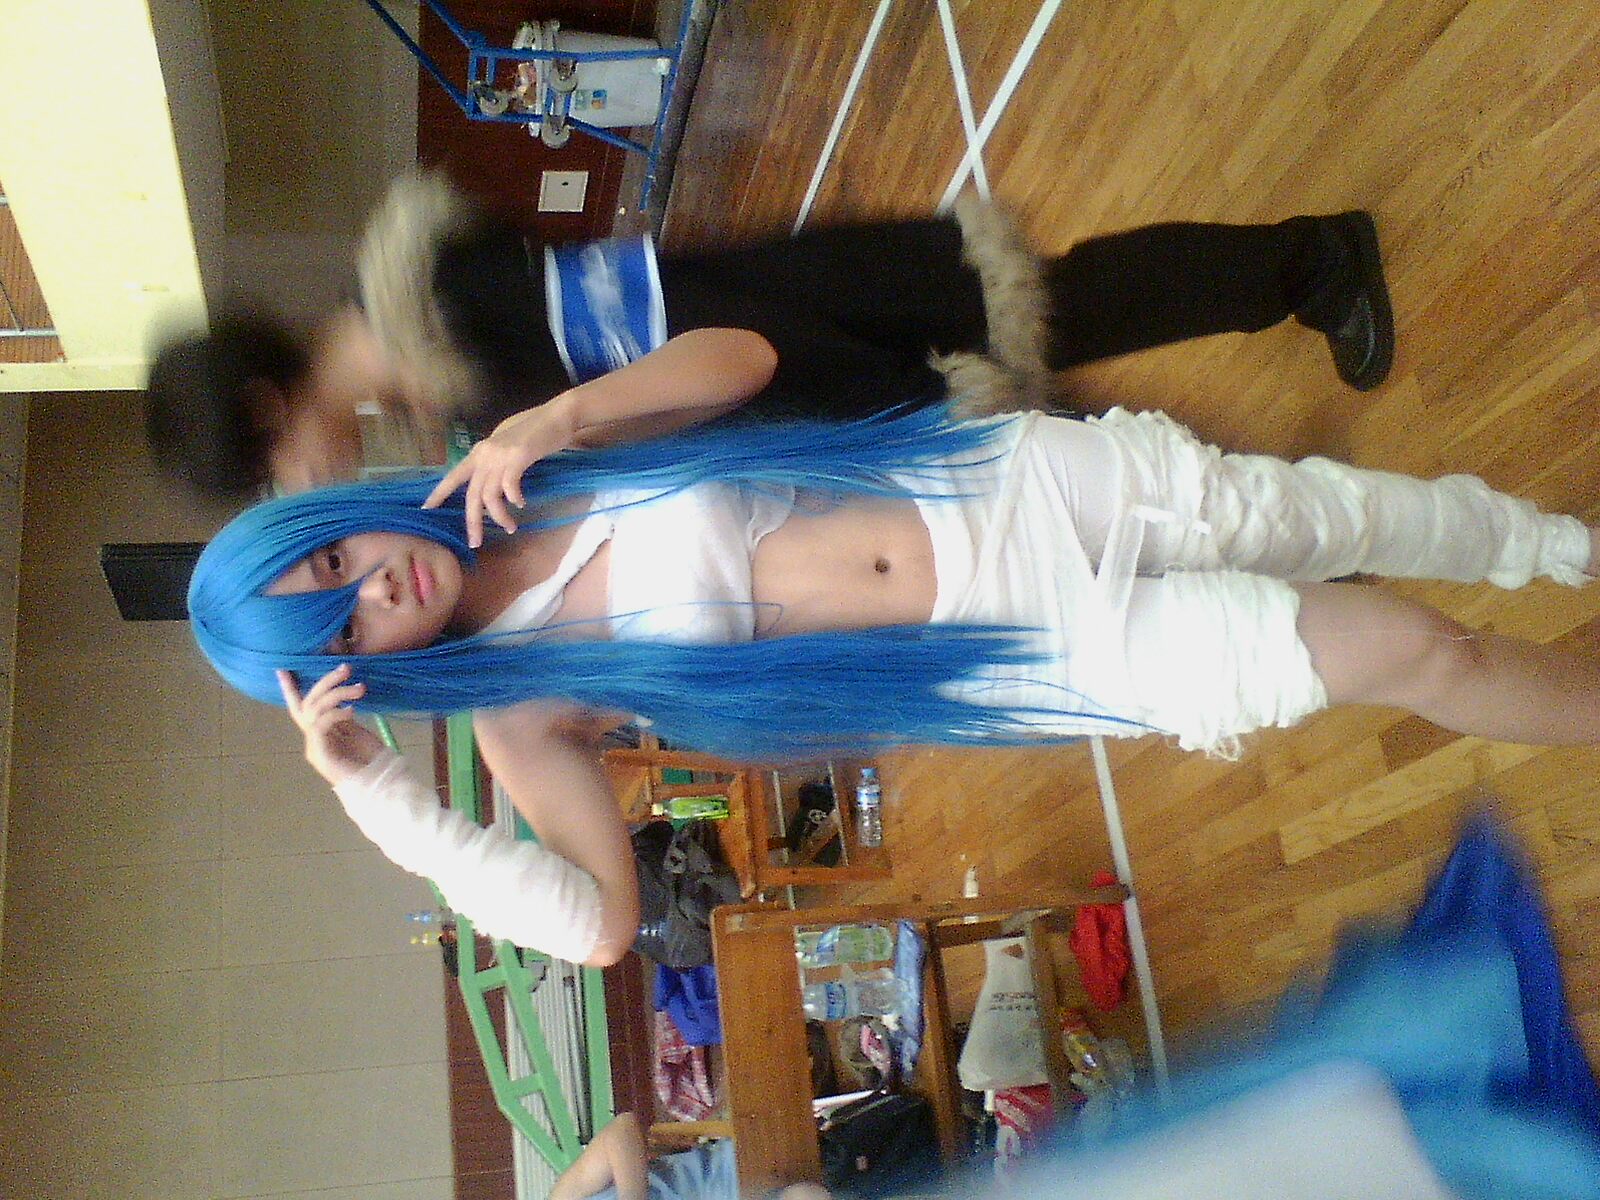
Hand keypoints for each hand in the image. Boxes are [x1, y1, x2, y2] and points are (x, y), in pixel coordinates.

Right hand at [277, 665, 385, 786]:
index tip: (282, 670)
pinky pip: (320, 725)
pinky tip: (351, 711)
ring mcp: (314, 747)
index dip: (290, 690)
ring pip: (314, 710)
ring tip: (360, 689)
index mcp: (319, 732)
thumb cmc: (371, 760)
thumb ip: (342, 717)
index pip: (301, 707)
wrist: (377, 784)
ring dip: (337, 694)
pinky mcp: (319, 753)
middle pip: (309, 703)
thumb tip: (340, 701)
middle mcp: (313, 739)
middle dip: (326, 682)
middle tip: (346, 668)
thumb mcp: (356, 732)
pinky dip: (334, 713)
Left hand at [421, 396, 578, 546]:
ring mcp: (500, 455)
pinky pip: (509, 486)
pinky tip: (521, 503)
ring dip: (499, 516)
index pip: (453, 476)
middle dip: (473, 522)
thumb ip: (496, 463)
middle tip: (476, 542)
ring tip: (511, 527)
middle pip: (472, 495)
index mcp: (479, 452)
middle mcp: (485, 454)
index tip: (426, 509)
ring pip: (490, 496)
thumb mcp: (507, 447)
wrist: (557, 415)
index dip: (439, 494)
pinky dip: (514, 499)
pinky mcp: (518, 457)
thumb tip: (494, 486)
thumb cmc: (535, 431)